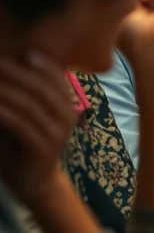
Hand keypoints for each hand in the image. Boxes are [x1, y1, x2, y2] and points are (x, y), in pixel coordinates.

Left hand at [0, 51, 78, 206]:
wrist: (34, 182)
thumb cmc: (26, 144)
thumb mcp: (29, 116)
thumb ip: (26, 97)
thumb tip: (10, 67)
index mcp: (67, 106)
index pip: (57, 79)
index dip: (42, 64)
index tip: (24, 50)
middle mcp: (67, 117)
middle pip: (43, 89)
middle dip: (19, 73)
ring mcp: (56, 133)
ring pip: (32, 105)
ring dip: (8, 91)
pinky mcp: (42, 148)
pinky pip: (23, 125)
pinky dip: (6, 113)